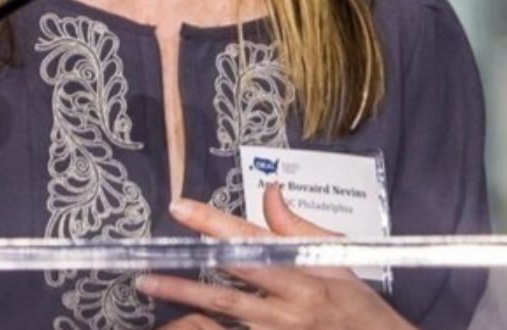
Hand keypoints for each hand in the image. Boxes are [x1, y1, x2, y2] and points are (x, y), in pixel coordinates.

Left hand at [137, 183, 414, 329]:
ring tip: (155, 307)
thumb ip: (296, 228)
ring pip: (224, 326)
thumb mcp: (338, 262)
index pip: (249, 244)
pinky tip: (181, 326)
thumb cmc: (361, 309)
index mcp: (303, 278)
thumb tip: (269, 189)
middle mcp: (288, 311)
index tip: (180, 207)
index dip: (213, 224)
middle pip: (226, 294)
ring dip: (188, 317)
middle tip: (144, 273)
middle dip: (183, 284)